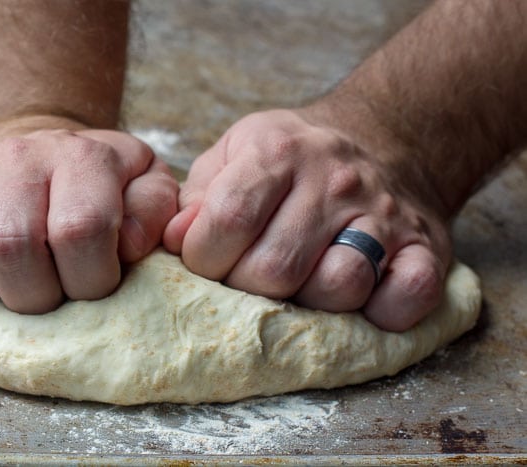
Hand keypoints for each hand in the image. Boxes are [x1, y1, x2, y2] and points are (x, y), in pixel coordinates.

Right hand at [0, 127, 177, 312]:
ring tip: (1, 290)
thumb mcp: (143, 186)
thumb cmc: (95, 185)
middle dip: (32, 297)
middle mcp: (19, 155)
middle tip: (45, 296)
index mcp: (84, 158)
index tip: (91, 285)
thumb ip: (153, 212)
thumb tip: (132, 245)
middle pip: (10, 247)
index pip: (80, 231)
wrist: (32, 147)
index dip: (89, 280)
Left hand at [164, 109, 451, 331]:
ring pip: (338, 286)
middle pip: (276, 268)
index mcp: (278, 151)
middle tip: (246, 279)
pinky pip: (408, 295)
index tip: (205, 261)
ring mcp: (383, 213)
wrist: (379, 137)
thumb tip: (174, 240)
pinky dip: (382, 313)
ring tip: (299, 285)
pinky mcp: (425, 245)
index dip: (202, 257)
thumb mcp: (234, 154)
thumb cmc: (291, 159)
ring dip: (308, 303)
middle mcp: (334, 179)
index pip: (228, 220)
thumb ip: (197, 198)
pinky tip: (361, 299)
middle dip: (246, 288)